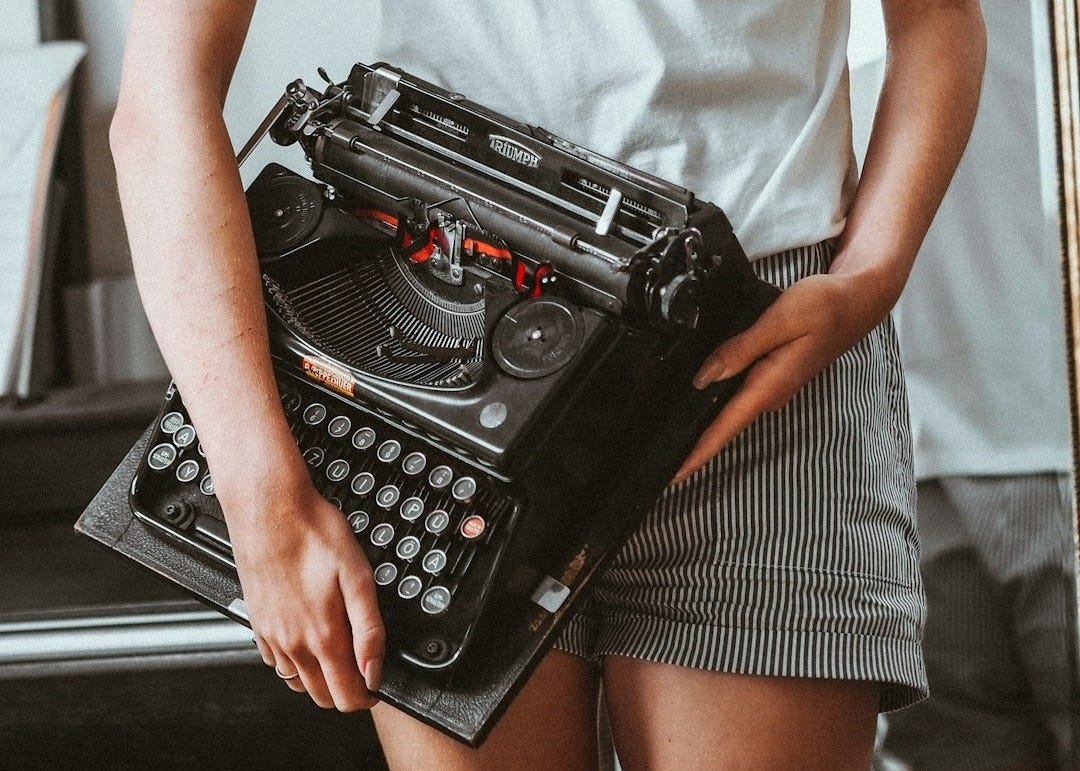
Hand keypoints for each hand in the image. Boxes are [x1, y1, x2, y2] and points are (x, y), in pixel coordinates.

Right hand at [220, 467, 384, 711]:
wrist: (269, 508)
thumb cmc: (312, 533)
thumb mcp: (358, 577)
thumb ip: (368, 629)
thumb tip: (375, 670)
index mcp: (321, 636)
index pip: (345, 696)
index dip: (367, 695)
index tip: (378, 682)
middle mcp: (292, 644)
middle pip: (321, 696)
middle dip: (346, 689)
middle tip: (363, 666)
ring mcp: (271, 636)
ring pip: (298, 682)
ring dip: (321, 677)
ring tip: (340, 651)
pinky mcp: (257, 623)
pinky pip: (277, 662)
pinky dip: (296, 663)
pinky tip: (309, 639)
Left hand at [672, 271, 884, 483]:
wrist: (859, 301)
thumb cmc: (826, 307)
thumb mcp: (780, 320)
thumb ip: (741, 348)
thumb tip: (705, 375)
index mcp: (770, 385)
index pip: (726, 428)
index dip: (697, 454)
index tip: (674, 476)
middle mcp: (771, 393)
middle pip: (724, 428)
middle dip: (694, 449)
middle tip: (663, 468)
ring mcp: (772, 387)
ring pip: (730, 414)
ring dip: (704, 431)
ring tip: (675, 447)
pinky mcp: (772, 376)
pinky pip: (738, 397)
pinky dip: (717, 407)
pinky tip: (700, 407)